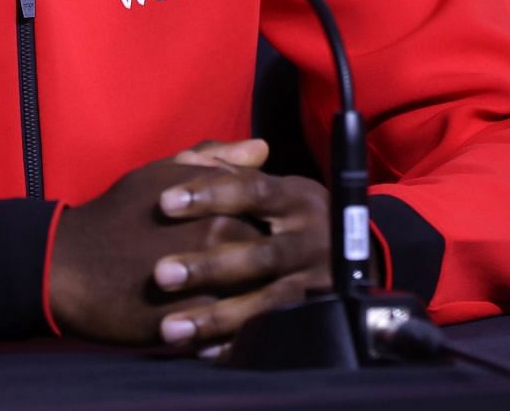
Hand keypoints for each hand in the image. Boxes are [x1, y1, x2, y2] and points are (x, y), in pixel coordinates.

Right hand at [48, 154, 266, 344]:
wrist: (68, 264)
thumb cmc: (119, 213)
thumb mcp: (163, 173)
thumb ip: (216, 159)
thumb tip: (263, 149)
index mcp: (219, 206)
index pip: (273, 219)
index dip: (277, 228)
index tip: (273, 235)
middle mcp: (218, 243)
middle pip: (271, 261)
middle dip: (275, 267)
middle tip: (270, 274)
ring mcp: (206, 285)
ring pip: (256, 300)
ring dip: (261, 303)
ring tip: (255, 306)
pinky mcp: (190, 325)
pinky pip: (230, 334)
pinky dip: (237, 335)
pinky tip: (232, 334)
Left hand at [151, 156, 332, 356]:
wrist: (350, 258)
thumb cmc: (287, 217)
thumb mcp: (270, 187)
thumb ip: (228, 168)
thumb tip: (191, 157)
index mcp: (298, 198)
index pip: (252, 189)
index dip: (209, 194)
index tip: (164, 203)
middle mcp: (313, 239)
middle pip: (261, 254)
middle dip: (210, 266)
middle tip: (159, 275)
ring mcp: (318, 282)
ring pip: (269, 302)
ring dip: (218, 316)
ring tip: (170, 328)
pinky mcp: (319, 318)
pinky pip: (275, 336)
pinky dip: (237, 345)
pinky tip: (199, 352)